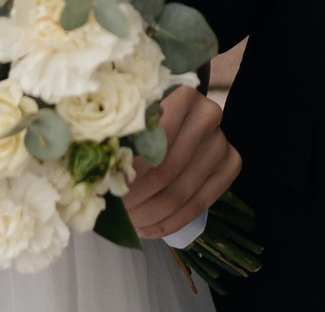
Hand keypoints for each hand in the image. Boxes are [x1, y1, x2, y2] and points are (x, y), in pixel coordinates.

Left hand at [122, 86, 240, 238]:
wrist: (182, 118)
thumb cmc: (148, 120)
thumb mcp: (132, 117)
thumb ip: (118, 137)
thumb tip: (94, 178)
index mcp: (183, 96)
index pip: (154, 141)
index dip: (129, 170)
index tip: (108, 189)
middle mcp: (208, 115)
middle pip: (166, 171)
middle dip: (136, 198)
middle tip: (114, 212)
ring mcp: (222, 141)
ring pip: (180, 193)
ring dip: (148, 215)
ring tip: (127, 222)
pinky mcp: (231, 164)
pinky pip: (199, 205)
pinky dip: (170, 223)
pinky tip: (147, 229)